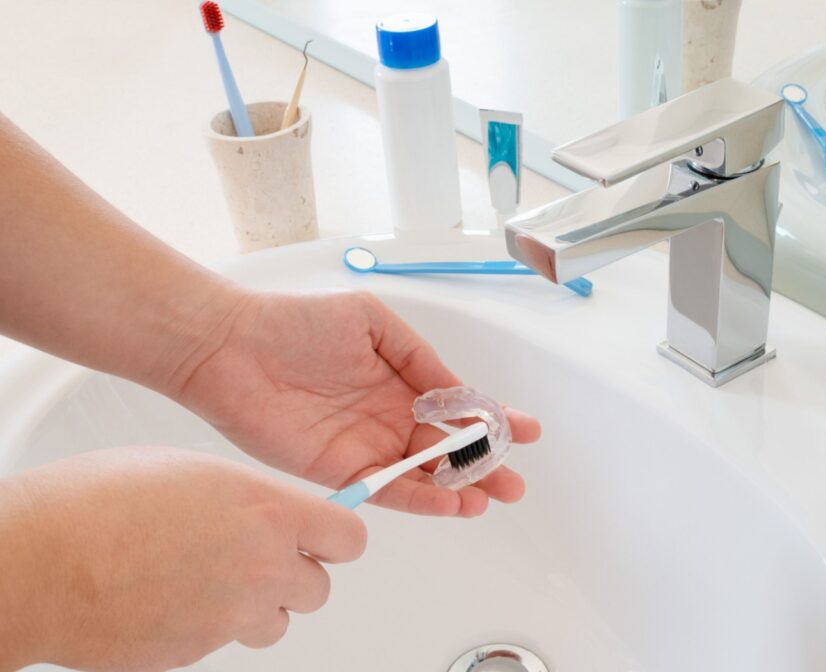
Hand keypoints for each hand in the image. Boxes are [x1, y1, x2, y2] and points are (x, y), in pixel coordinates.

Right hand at [0, 446, 365, 670]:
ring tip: (208, 577)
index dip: (336, 536)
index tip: (324, 533)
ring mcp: (232, 616)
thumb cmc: (97, 503)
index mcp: (267, 511)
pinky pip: (228, 639)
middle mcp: (261, 567)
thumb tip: (269, 513)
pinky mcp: (200, 652)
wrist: (37, 561)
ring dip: (257, 605)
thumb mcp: (194, 470)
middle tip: (256, 555)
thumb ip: (249, 498)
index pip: (349, 537)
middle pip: (320, 587)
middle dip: (294, 573)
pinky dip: (212, 624)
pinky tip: (174, 596)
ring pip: (277, 621)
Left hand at [174, 291, 541, 517]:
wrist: (232, 346)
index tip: (527, 430)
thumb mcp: (372, 322)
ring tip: (490, 498)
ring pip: (423, 477)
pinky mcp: (338, 471)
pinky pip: (387, 490)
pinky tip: (449, 503)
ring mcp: (366, 446)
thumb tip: (457, 390)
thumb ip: (419, 357)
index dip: (492, 420)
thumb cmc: (297, 322)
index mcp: (401, 379)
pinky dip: (420, 500)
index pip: (456, 407)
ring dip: (458, 489)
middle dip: (485, 466)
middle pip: (447, 449)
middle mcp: (388, 416)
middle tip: (514, 483)